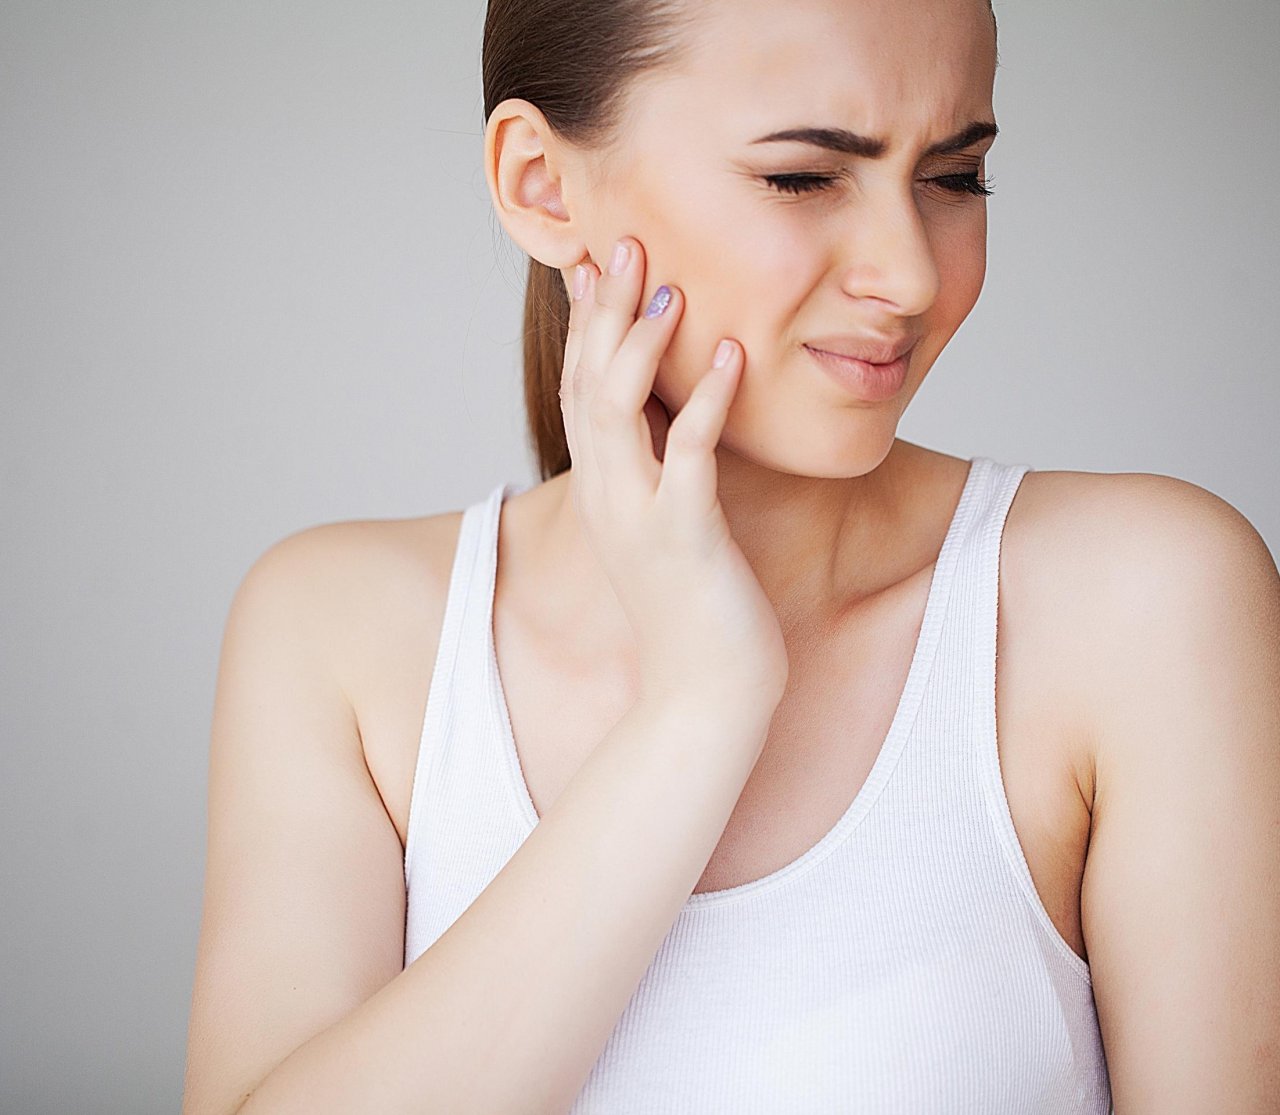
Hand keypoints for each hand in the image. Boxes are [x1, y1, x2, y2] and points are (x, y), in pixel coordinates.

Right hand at [558, 238, 789, 710]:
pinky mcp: (684, 538)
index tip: (596, 266)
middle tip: (622, 240)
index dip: (585, 327)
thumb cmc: (697, 612)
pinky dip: (707, 401)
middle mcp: (607, 497)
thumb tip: (677, 433)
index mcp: (604, 492)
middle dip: (603, 312)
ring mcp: (639, 517)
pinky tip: (730, 352)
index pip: (580, 391)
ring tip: (666, 285)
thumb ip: (662, 479)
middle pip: (588, 384)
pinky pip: (689, 456)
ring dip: (639, 344)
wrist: (706, 697)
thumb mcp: (668, 533)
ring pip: (619, 411)